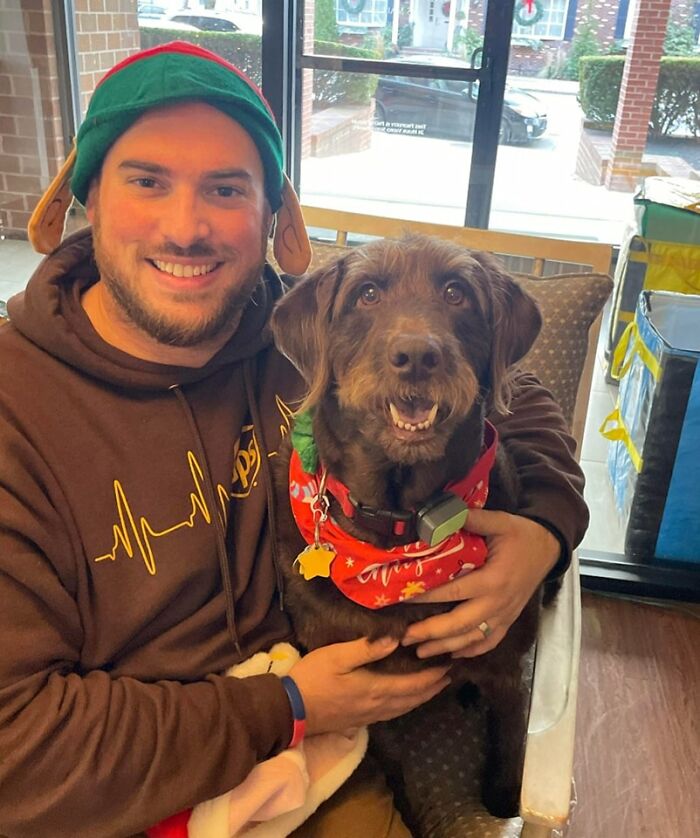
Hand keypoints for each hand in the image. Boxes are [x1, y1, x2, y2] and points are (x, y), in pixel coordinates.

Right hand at [289, 637, 450, 735]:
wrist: (290, 710)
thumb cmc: (312, 678)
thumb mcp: (337, 656)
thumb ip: (367, 648)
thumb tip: (397, 639)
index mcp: (375, 689)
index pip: (414, 685)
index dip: (433, 676)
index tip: (449, 664)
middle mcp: (378, 705)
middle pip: (414, 699)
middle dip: (433, 687)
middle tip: (450, 675)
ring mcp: (369, 715)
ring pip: (405, 708)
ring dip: (422, 698)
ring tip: (434, 687)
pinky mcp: (360, 720)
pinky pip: (393, 713)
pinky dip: (407, 705)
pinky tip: (405, 700)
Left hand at [401, 510, 559, 657]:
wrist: (549, 548)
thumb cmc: (522, 535)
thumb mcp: (500, 522)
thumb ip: (474, 520)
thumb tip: (444, 514)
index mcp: (492, 580)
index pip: (453, 592)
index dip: (426, 597)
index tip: (403, 599)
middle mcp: (497, 603)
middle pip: (459, 624)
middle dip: (430, 633)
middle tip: (405, 637)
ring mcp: (504, 615)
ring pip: (471, 638)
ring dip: (445, 647)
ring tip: (420, 652)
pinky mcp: (509, 620)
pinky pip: (489, 642)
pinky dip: (471, 651)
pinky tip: (453, 654)